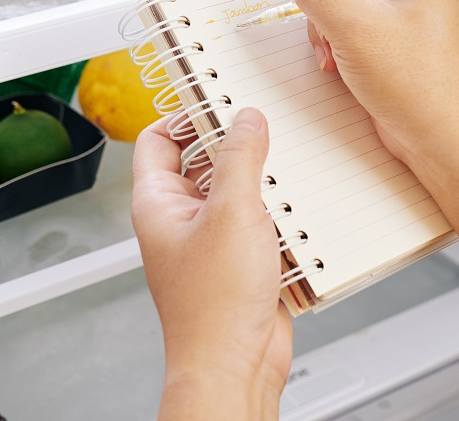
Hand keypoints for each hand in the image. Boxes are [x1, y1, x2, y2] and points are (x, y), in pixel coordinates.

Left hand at [132, 108, 290, 420]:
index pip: (160, 139)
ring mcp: (212, 240)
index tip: (218, 93)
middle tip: (263, 124)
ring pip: (237, 191)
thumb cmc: (213, 307)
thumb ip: (241, 157)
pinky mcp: (242, 260)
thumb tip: (247, 119)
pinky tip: (300, 207)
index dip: (185, 114)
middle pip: (205, 161)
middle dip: (235, 144)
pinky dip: (279, 213)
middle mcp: (181, 219)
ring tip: (286, 167)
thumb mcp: (232, 212)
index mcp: (158, 203)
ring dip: (263, 180)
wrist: (235, 366)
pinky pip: (260, 221)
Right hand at [275, 0, 458, 169]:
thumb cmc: (417, 86)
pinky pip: (346, 11)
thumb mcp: (355, 29)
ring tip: (331, 51)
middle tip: (326, 27)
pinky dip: (332, 33)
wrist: (436, 139)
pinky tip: (336, 61)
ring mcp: (403, 1)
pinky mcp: (389, 27)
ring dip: (324, 17)